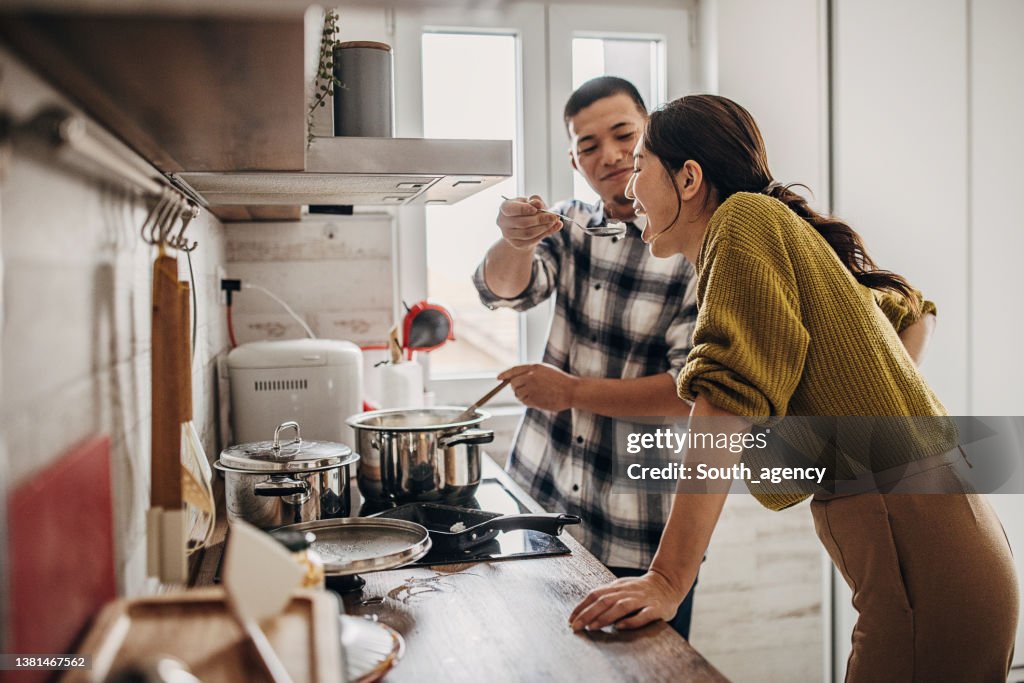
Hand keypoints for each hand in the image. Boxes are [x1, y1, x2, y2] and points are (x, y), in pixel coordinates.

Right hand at [497, 195, 562, 250]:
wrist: (524, 226)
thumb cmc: (527, 210)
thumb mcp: (532, 202)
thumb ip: (535, 201)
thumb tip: (538, 204)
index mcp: (505, 208)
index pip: (511, 209)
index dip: (524, 209)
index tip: (537, 208)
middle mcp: (503, 222)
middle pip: (523, 223)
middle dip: (541, 219)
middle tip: (554, 217)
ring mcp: (508, 234)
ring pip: (528, 233)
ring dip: (544, 228)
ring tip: (554, 222)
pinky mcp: (516, 244)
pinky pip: (532, 240)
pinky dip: (544, 234)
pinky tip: (552, 228)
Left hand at [498, 363, 578, 412]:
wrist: (572, 391)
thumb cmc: (560, 381)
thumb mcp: (545, 370)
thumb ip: (530, 372)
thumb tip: (514, 378)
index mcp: (534, 367)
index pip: (514, 370)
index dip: (505, 374)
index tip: (499, 378)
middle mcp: (530, 377)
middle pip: (513, 383)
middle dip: (516, 387)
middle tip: (524, 389)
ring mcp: (532, 388)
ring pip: (517, 394)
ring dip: (522, 395)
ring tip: (534, 394)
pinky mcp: (534, 399)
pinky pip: (524, 401)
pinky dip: (527, 402)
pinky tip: (537, 399)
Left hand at [569, 570, 687, 631]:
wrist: (668, 583)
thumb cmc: (642, 589)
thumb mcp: (622, 588)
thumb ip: (607, 596)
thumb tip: (586, 610)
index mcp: (618, 587)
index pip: (595, 594)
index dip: (582, 606)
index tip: (571, 619)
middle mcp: (628, 591)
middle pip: (604, 600)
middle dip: (588, 614)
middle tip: (576, 626)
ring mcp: (642, 599)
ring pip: (621, 606)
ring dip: (604, 617)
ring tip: (592, 627)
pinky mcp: (656, 608)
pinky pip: (643, 615)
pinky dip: (631, 621)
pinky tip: (620, 626)